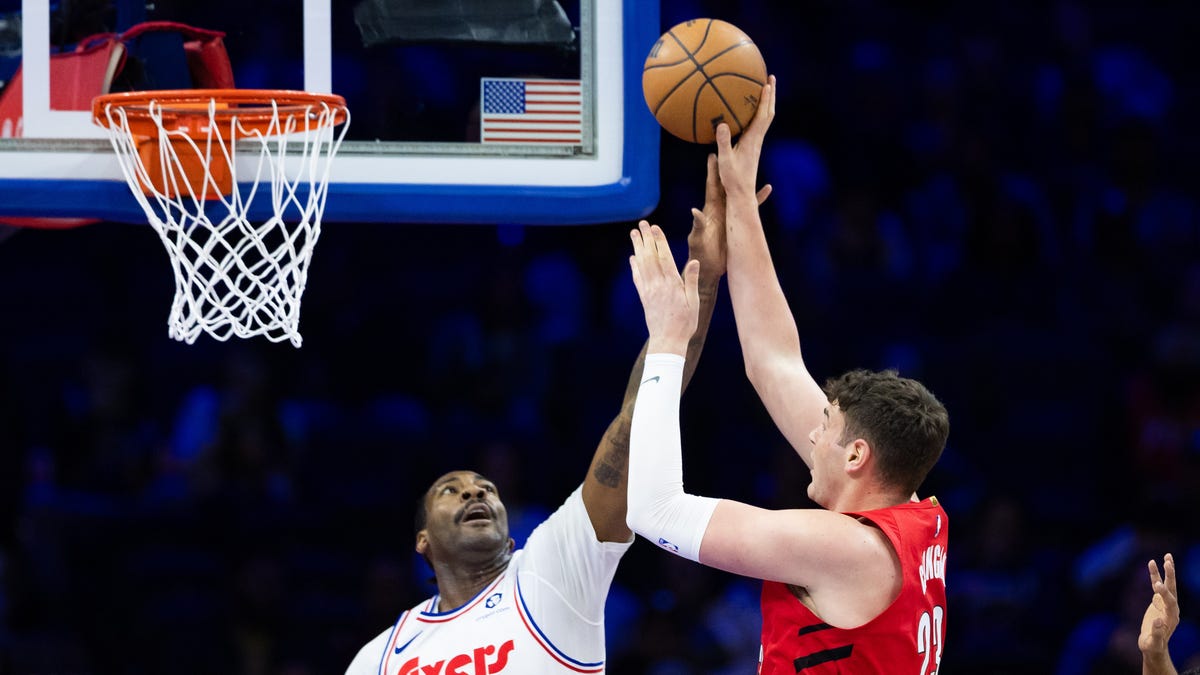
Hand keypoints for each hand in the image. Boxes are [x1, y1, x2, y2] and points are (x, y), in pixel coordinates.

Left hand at [629, 220, 698, 355]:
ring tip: (634, 234)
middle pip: (650, 257)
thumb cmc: (685, 323)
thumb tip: (694, 262)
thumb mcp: (694, 302)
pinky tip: (632, 258)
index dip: (659, 240)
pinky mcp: (644, 297)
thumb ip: (691, 280)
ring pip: (641, 264)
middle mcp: (658, 285)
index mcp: (672, 284)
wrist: (668, 341)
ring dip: (637, 248)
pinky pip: (637, 278)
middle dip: (646, 239)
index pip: (664, 257)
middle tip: (641, 224)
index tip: (654, 227)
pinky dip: (634, 266)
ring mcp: (649, 291)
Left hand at [688, 154, 772, 281]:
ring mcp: (729, 214)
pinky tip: (767, 188)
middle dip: (729, 166)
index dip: (712, 170)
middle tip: (734, 148)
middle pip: (726, 182)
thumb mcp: (698, 239)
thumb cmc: (699, 255)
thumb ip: (698, 225)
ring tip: (753, 162)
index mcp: (709, 209)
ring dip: (746, 179)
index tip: (713, 152)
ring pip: (740, 192)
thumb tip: (696, 211)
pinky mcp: (737, 223)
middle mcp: (720, 208)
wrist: (708, 268)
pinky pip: (750, 207)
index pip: (711, 185)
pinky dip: (758, 198)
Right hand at [716, 75, 776, 200]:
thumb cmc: (733, 179)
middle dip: (770, 95)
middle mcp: (757, 140)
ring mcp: (755, 143)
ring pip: (764, 119)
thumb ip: (723, 142)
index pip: (762, 115)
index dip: (765, 99)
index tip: (767, 83)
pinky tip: (748, 111)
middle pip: (768, 113)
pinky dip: (757, 113)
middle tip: (770, 78)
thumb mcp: (725, 160)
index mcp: (752, 140)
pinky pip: (757, 125)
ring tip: (763, 89)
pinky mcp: (751, 148)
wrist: (742, 194)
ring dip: (766, 103)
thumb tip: (722, 123)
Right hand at [1139, 554, 1179, 660]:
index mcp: (1172, 617)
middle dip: (1171, 576)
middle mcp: (1171, 608)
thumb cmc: (1152, 646)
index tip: (1156, 585)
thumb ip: (1157, 633)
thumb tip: (1159, 620)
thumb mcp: (1153, 642)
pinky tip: (1152, 563)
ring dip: (1167, 571)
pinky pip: (1156, 585)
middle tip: (1168, 561)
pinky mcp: (1158, 601)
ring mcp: (1165, 603)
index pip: (1170, 601)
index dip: (1164, 593)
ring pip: (1167, 584)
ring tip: (1167, 556)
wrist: (1153, 646)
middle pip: (1173, 589)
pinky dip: (1155, 575)